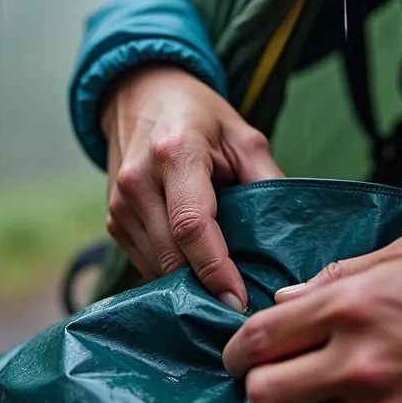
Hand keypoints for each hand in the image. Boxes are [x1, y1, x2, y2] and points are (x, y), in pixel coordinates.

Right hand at [101, 64, 283, 310]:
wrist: (139, 96)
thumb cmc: (199, 116)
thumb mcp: (243, 137)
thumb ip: (267, 181)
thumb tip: (288, 238)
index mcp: (174, 155)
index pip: (192, 225)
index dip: (216, 269)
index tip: (239, 300)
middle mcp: (137, 182)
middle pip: (172, 255)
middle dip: (207, 287)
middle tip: (244, 306)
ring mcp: (119, 205)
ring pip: (157, 267)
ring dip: (190, 285)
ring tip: (225, 291)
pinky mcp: (113, 221)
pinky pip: (146, 263)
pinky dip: (173, 273)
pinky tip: (198, 271)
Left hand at [222, 233, 401, 402]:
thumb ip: (335, 277)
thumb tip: (285, 303)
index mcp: (349, 304)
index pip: (255, 341)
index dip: (235, 352)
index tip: (241, 356)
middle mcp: (358, 362)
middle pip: (266, 396)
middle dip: (265, 386)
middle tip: (282, 378)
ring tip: (335, 398)